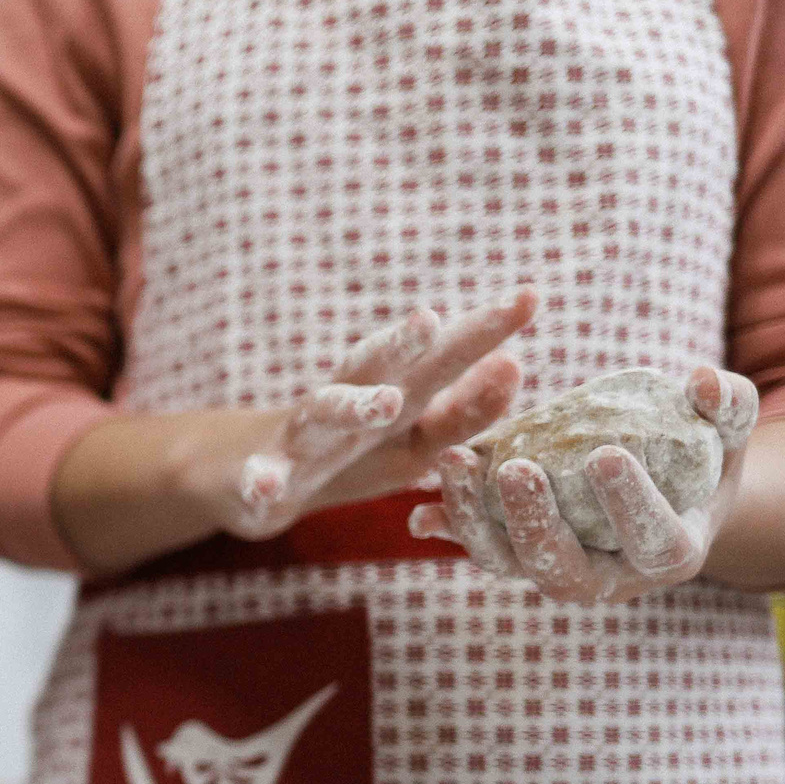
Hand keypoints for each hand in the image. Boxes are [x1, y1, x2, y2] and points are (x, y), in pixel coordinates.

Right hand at [209, 291, 534, 539]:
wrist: (254, 482)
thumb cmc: (351, 456)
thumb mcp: (416, 441)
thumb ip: (464, 411)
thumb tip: (514, 365)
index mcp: (391, 392)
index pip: (441, 355)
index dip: (482, 329)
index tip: (530, 298)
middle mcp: (345, 402)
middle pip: (376, 365)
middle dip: (404, 343)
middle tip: (433, 319)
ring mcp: (301, 439)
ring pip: (324, 414)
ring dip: (353, 405)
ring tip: (387, 404)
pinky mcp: (262, 477)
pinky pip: (261, 479)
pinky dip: (262, 480)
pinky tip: (266, 485)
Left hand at [412, 365, 758, 603]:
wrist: (664, 487)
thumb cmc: (700, 453)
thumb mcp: (725, 429)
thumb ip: (725, 404)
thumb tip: (699, 380)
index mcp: (671, 553)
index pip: (652, 540)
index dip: (631, 504)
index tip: (606, 454)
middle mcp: (609, 579)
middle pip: (565, 569)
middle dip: (537, 522)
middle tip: (516, 469)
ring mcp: (555, 574)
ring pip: (508, 564)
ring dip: (474, 520)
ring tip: (455, 462)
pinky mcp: (514, 559)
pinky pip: (478, 549)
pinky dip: (450, 528)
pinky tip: (418, 507)